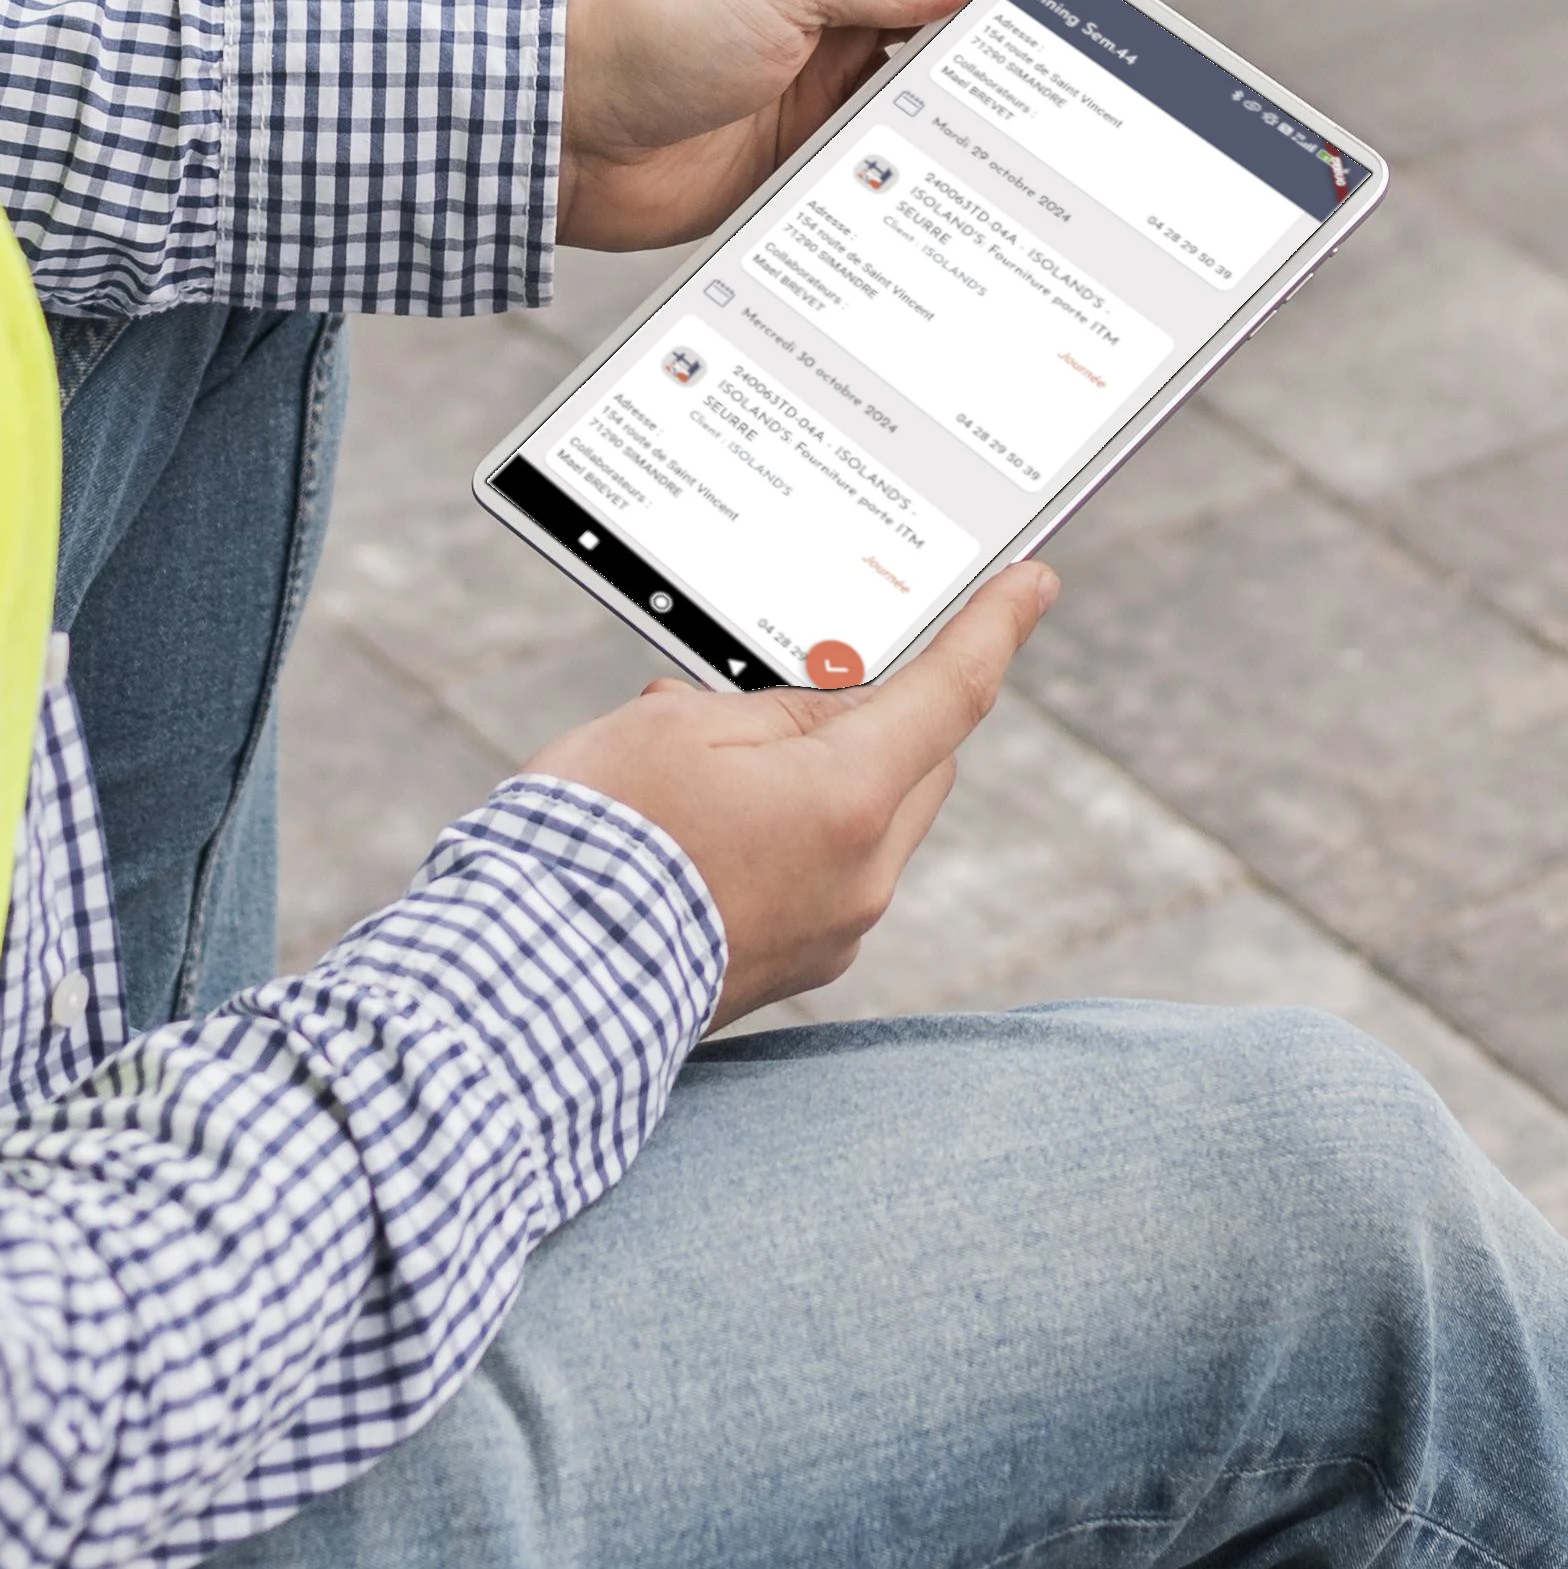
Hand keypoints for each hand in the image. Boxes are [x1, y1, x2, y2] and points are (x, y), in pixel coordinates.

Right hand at [523, 563, 1058, 1022]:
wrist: (534, 983)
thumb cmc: (598, 841)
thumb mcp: (678, 727)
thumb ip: (773, 706)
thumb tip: (818, 708)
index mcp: (846, 798)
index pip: (952, 693)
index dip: (996, 627)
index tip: (1033, 584)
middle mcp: (862, 875)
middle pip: (919, 761)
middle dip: (880, 712)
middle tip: (794, 681)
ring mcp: (835, 931)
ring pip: (872, 820)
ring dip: (827, 778)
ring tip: (713, 767)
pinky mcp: (798, 965)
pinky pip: (829, 874)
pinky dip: (796, 835)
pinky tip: (708, 829)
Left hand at [558, 0, 1152, 249]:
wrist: (544, 128)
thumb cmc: (643, 22)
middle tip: (1115, 48)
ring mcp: (828, 47)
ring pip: (945, 54)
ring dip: (998, 77)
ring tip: (1070, 116)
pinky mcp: (811, 127)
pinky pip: (901, 127)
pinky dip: (947, 141)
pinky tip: (992, 168)